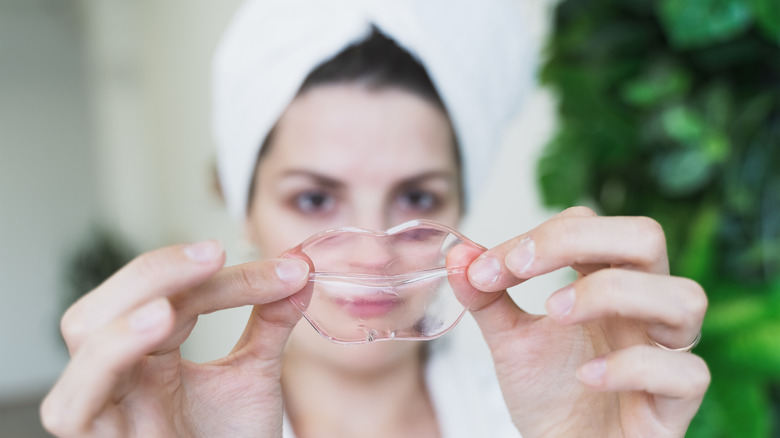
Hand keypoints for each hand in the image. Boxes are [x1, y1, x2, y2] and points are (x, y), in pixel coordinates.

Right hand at [40, 240, 309, 437]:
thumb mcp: (254, 377)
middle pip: (112, 300)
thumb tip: (300, 271)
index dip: (223, 276)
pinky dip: (112, 352)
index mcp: (150, 354)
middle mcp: (120, 374)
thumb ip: (271, 323)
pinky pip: (75, 400)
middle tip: (215, 253)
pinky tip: (158, 324)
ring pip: (84, 333)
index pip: (172, 295)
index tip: (288, 270)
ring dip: (133, 300)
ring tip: (187, 283)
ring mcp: (103, 407)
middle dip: (159, 270)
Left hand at [457, 207, 709, 436]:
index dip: (540, 235)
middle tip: (521, 268)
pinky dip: (633, 366)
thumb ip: (486, 298)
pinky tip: (585, 375)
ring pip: (684, 297)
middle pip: (646, 237)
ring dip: (613, 293)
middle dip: (579, 242)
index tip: (488, 267)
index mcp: (607, 281)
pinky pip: (686, 372)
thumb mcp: (510, 340)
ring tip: (555, 314)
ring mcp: (666, 352)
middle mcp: (643, 307)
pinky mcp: (675, 403)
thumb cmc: (549, 394)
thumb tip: (457, 256)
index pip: (590, 225)